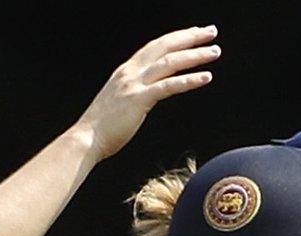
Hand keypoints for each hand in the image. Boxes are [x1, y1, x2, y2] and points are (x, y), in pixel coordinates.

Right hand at [76, 27, 219, 158]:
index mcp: (126, 71)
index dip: (176, 38)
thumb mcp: (120, 101)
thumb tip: (148, 93)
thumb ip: (135, 92)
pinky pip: (169, 86)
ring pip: (170, 62)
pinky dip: (189, 80)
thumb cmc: (103, 127)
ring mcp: (134, 84)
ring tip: (215, 51)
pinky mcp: (139, 100)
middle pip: (165, 47)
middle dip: (190, 37)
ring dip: (195, 55)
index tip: (194, 33)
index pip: (155, 47)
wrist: (86, 139)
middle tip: (211, 31)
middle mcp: (130, 72)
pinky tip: (206, 77)